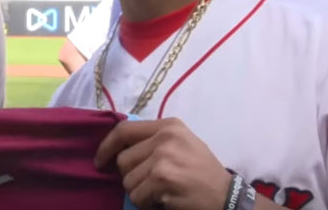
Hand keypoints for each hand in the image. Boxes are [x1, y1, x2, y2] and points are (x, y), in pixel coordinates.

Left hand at [95, 118, 231, 209]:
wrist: (227, 197)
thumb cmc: (202, 172)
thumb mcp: (182, 144)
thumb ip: (153, 140)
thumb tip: (116, 148)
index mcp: (169, 126)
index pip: (124, 130)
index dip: (106, 147)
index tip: (100, 161)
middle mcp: (165, 138)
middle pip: (123, 159)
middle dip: (131, 176)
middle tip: (151, 184)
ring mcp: (163, 158)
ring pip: (128, 181)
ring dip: (139, 192)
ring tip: (160, 192)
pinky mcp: (162, 179)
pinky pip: (137, 196)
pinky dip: (146, 204)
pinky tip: (164, 200)